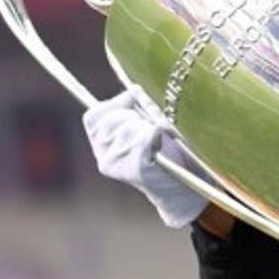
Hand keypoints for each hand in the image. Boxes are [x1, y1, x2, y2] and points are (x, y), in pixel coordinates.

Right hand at [81, 88, 208, 227]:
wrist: (185, 190)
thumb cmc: (169, 155)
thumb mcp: (147, 128)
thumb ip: (136, 109)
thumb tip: (133, 88)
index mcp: (102, 146)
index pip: (94, 117)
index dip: (116, 104)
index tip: (135, 105)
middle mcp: (105, 157)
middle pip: (113, 119)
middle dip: (137, 115)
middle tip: (155, 126)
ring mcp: (118, 165)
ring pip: (129, 127)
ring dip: (150, 125)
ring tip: (162, 139)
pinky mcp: (135, 169)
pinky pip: (144, 138)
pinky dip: (157, 134)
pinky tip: (163, 142)